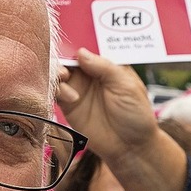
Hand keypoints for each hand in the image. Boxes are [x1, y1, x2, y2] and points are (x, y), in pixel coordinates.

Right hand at [56, 48, 186, 190]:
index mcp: (106, 64)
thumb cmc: (135, 115)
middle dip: (62, 57)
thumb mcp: (126, 86)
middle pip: (68, 58)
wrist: (129, 147)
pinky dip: (56, 89)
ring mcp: (77, 87)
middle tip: (64, 64)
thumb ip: (104, 67)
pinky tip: (70, 97)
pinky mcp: (68, 104)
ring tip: (64, 78)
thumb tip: (81, 52)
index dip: (77, 43)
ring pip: (58, 73)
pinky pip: (55, 92)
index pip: (88, 47)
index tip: (70, 43)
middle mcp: (89, 73)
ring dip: (57, 72)